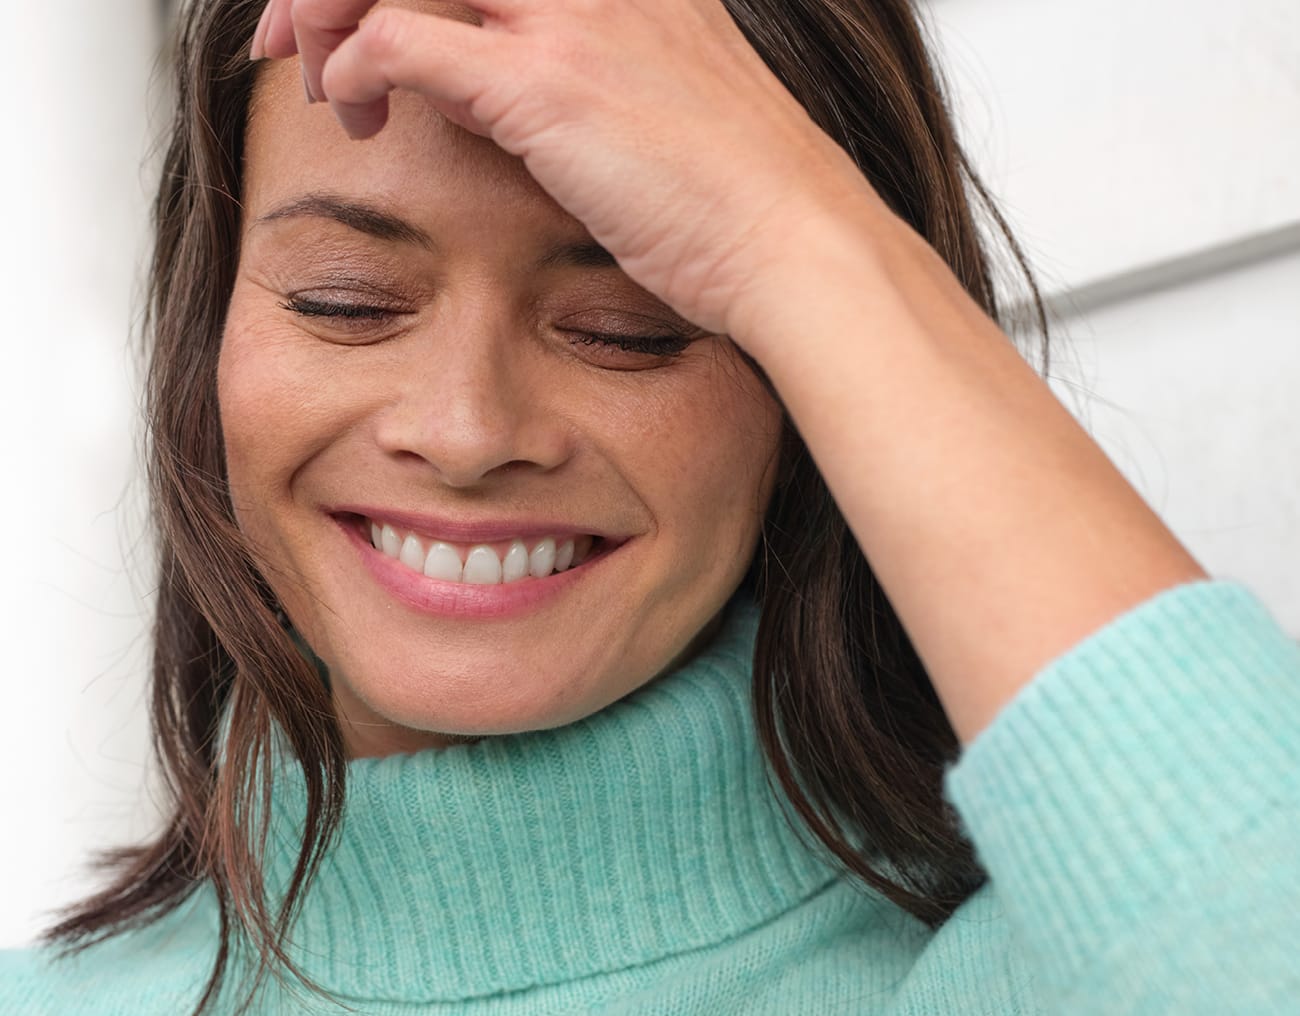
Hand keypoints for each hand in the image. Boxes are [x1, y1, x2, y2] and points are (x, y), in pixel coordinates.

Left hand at [248, 0, 874, 338]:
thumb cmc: (732, 200)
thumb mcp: (656, 105)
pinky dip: (357, 68)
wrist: (793, 243)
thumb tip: (487, 88)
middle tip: (288, 33)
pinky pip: (405, 39)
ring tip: (309, 74)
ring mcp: (570, 15)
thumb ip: (572, 73)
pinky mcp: (548, 83)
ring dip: (326, 7)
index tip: (346, 15)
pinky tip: (354, 112)